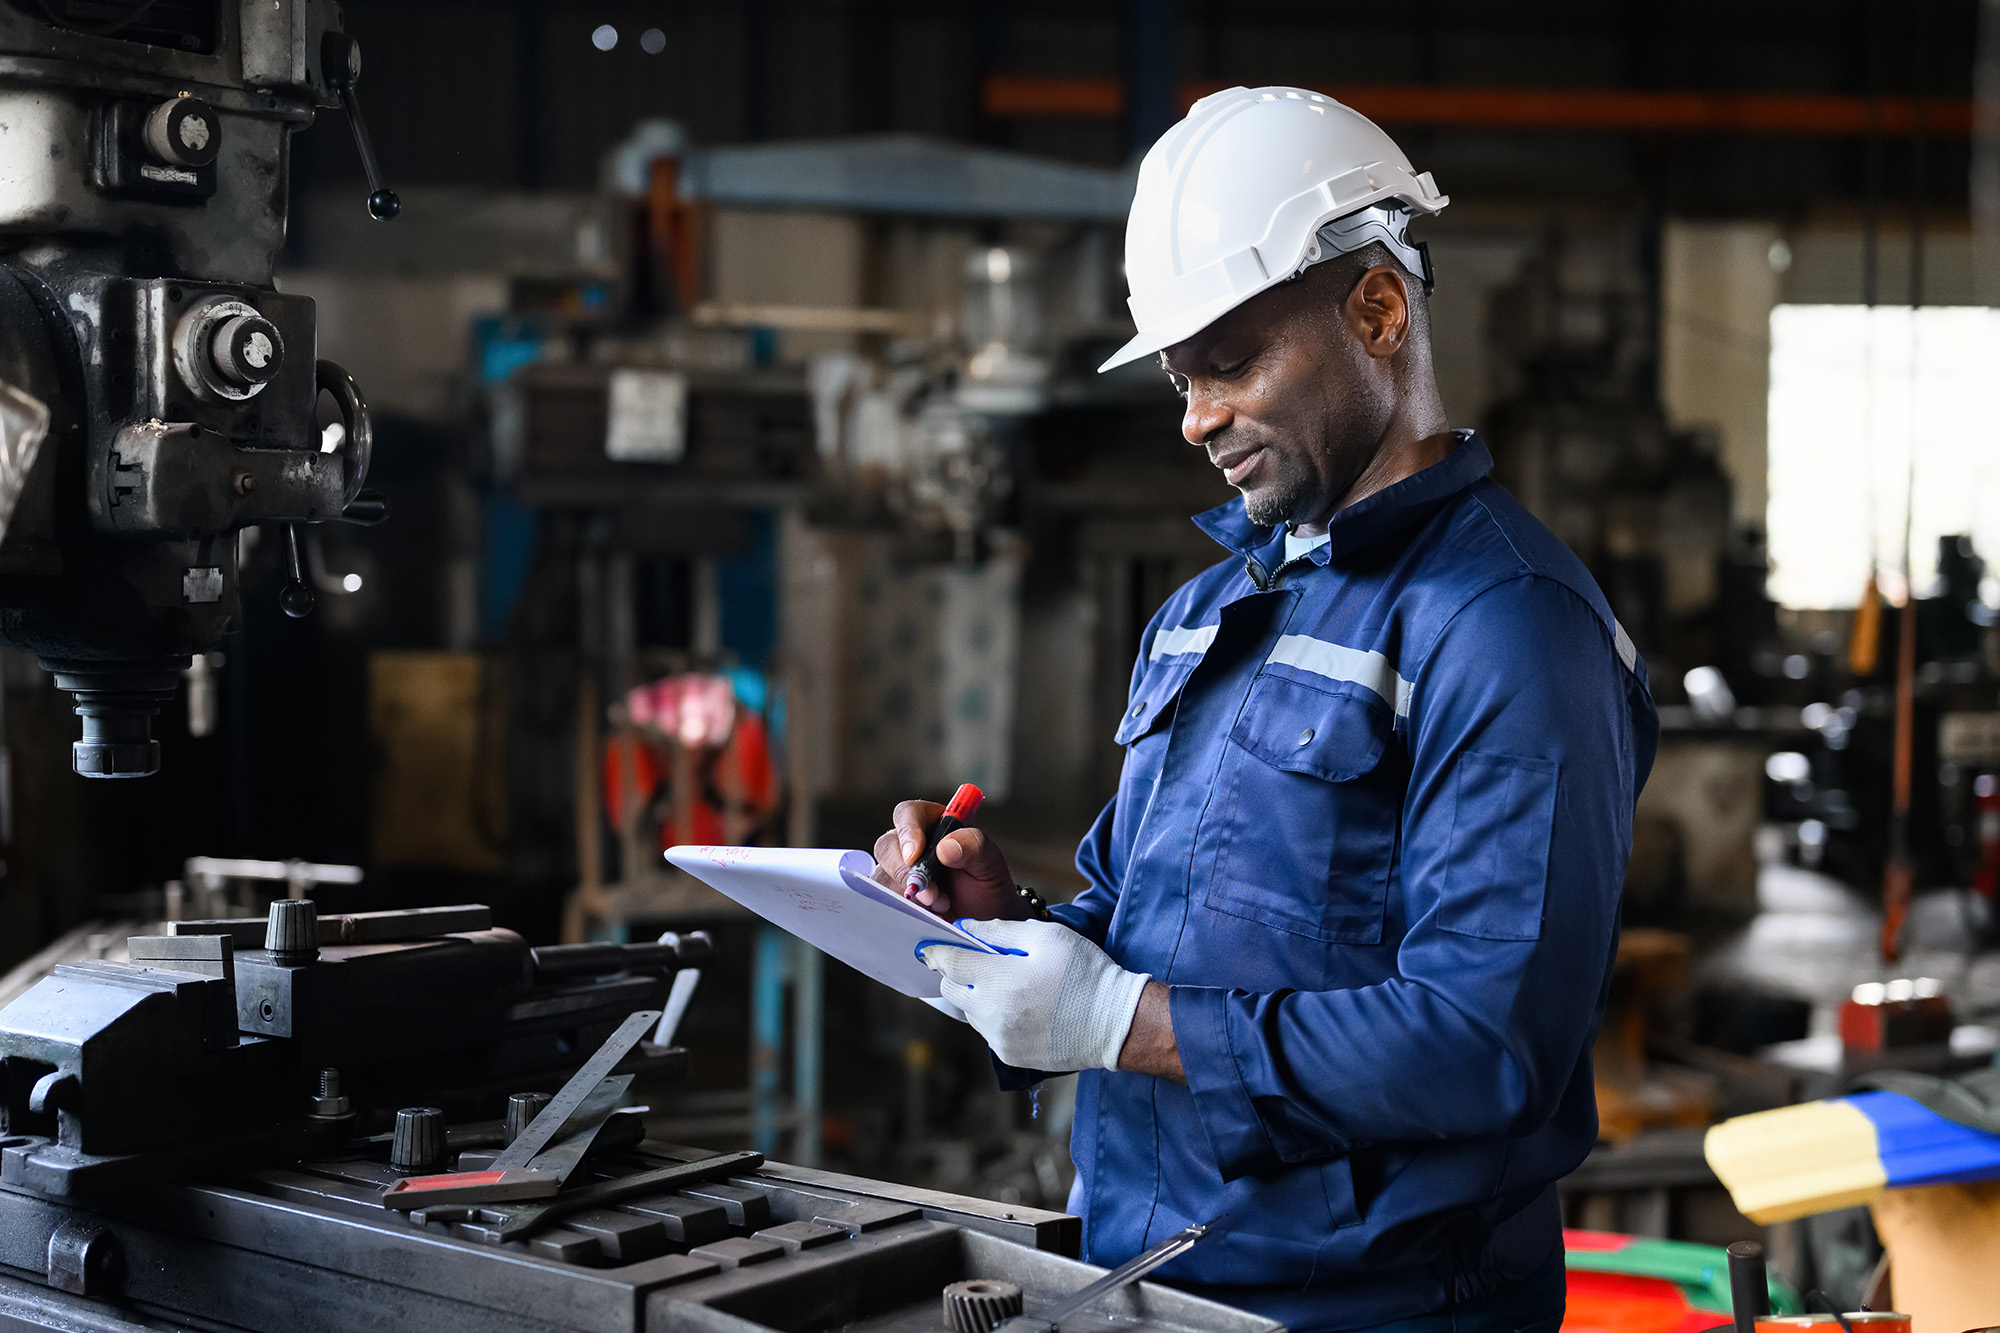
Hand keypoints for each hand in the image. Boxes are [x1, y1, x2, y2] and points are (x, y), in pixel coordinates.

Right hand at [871, 799, 1019, 920]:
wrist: (985, 920)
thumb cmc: (988, 886)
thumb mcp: (991, 864)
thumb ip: (974, 846)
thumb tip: (945, 847)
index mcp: (934, 823)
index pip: (908, 814)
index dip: (907, 831)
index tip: (914, 856)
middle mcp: (912, 844)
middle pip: (886, 846)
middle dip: (905, 873)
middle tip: (931, 896)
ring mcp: (899, 871)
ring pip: (882, 876)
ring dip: (908, 896)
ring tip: (940, 908)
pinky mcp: (894, 895)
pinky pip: (884, 900)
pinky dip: (903, 910)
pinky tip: (927, 916)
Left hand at [918, 919, 1149, 1072]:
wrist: (1115, 1023)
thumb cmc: (1084, 972)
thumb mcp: (1047, 937)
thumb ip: (1000, 930)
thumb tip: (967, 928)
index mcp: (998, 980)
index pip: (949, 963)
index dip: (935, 952)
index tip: (926, 947)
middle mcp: (991, 1013)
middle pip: (951, 990)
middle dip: (957, 974)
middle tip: (979, 962)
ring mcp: (999, 1038)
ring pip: (968, 1012)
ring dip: (977, 996)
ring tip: (1010, 984)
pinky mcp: (1010, 1056)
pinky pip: (987, 1031)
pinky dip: (994, 1016)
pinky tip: (1021, 1006)